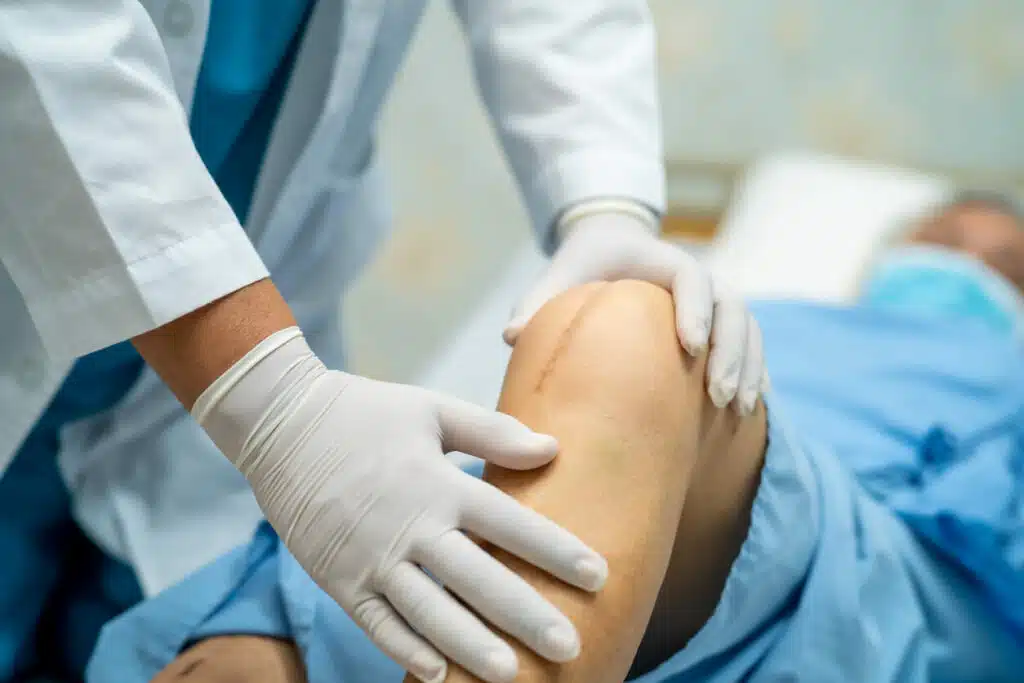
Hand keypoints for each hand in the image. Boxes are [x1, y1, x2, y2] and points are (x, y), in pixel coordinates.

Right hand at [192, 329, 607, 682]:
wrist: (279, 425)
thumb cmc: (363, 413)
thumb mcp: (431, 409)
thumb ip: (492, 432)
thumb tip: (552, 447)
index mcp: (438, 483)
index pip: (510, 523)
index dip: (556, 550)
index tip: (598, 576)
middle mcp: (409, 527)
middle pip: (478, 580)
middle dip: (526, 615)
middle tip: (570, 646)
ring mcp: (371, 558)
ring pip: (429, 613)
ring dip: (470, 646)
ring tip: (510, 675)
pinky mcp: (339, 579)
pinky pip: (377, 624)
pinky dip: (405, 651)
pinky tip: (437, 675)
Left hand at [506, 204, 767, 414]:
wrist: (614, 247)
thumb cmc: (586, 263)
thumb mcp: (560, 274)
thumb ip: (538, 300)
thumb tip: (511, 335)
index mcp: (666, 262)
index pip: (692, 279)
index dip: (694, 310)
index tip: (689, 347)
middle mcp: (702, 279)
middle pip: (732, 308)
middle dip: (731, 352)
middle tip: (718, 396)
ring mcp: (718, 302)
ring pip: (748, 330)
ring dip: (749, 369)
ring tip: (738, 412)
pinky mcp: (723, 325)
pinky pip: (750, 347)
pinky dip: (754, 375)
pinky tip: (748, 416)